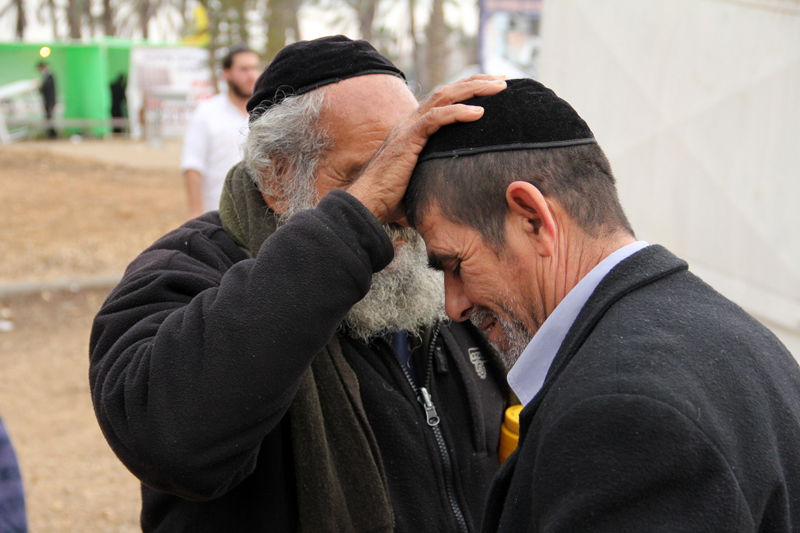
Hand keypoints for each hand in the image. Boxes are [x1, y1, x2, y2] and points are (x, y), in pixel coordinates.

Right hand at [347, 75, 506, 223]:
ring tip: (499, 88)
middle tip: (504, 80)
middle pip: (448, 91)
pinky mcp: (408, 139)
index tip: (493, 90)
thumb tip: (462, 190)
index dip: (468, 91)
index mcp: (415, 129)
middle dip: (477, 82)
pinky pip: (436, 118)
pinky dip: (458, 112)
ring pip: (444, 97)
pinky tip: (479, 112)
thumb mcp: (423, 180)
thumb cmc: (392, 199)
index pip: (445, 100)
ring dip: (473, 89)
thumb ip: (439, 175)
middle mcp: (412, 122)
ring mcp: (409, 128)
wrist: (368, 204)